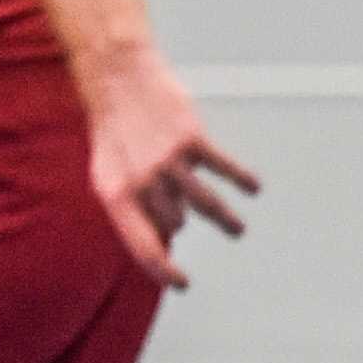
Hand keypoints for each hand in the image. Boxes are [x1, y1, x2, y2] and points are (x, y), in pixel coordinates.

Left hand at [80, 46, 260, 289]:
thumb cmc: (114, 132)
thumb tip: (163, 238)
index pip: (142, 247)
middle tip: (182, 205)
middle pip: (175, 223)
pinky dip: (241, 179)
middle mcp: (142, 182)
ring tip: (238, 231)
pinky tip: (254, 188)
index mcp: (116, 195)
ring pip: (205, 205)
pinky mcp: (190, 139)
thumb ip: (132, 209)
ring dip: (226, 222)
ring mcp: (167, 161)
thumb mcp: (108, 174)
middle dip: (181, 218)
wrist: (119, 79)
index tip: (182, 284)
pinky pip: (222, 167)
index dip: (162, 272)